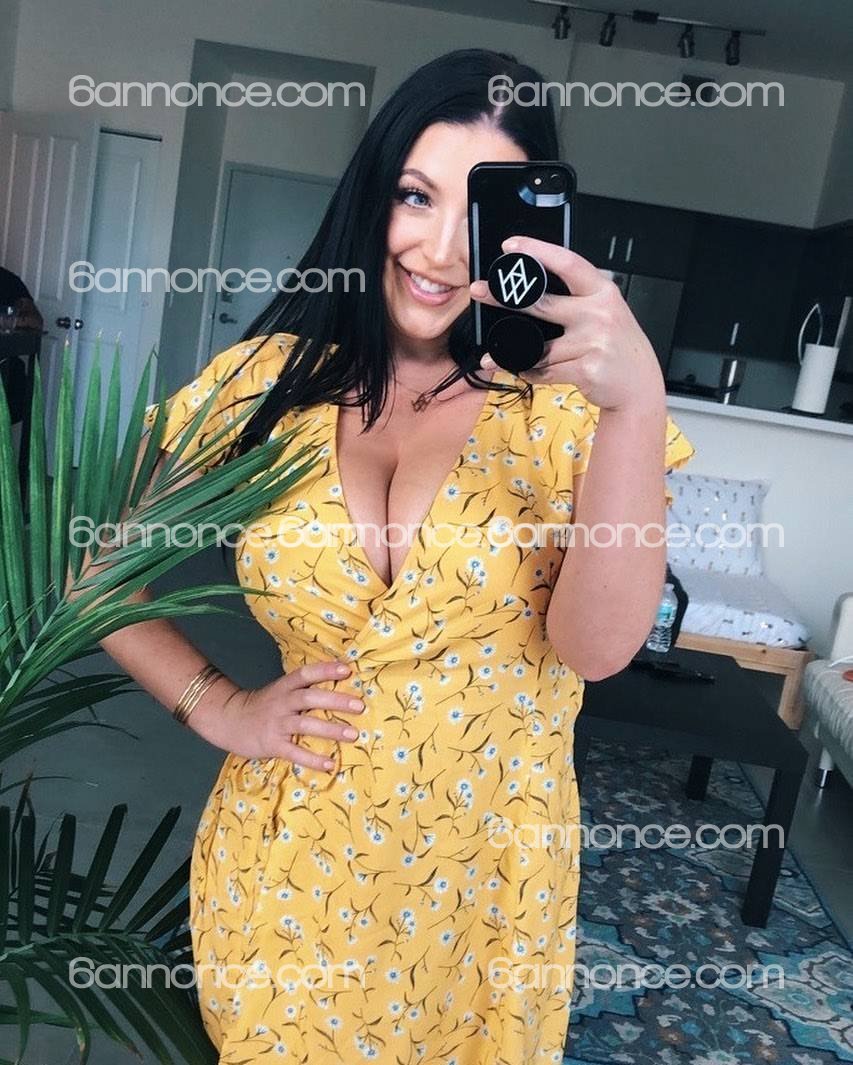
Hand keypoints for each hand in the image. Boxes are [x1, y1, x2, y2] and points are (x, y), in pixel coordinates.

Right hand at [190, 660, 364, 768]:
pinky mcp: (272, 744)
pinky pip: (295, 752)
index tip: (346, 670)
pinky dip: (313, 759)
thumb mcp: (280, 691)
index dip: (325, 670)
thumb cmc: (264, 706)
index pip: (306, 674)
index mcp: (284, 687)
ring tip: (353, 734)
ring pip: (305, 724)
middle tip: (359, 705)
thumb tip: (339, 685)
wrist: (229, 720)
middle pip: (309, 697)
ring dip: (330, 729)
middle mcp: (281, 702)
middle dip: (335, 700)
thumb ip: (303, 689)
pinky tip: (331, 764)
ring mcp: (276, 724)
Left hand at [470, 235, 665, 412]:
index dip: (537, 251)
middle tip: (480, 291)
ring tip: (497, 354)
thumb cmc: (617, 347)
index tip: (511, 245)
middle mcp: (599, 313)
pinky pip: (544, 371)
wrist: (639, 386)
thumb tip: (532, 291)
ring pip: (539, 346)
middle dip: (504, 297)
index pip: (567, 263)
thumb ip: (578, 299)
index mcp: (602, 291)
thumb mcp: (607, 312)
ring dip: (514, 352)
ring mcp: (593, 342)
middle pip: (541, 303)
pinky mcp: (586, 369)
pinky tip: (527, 371)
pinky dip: (530, 372)